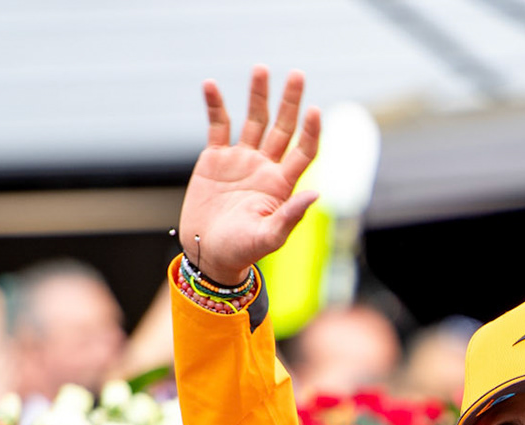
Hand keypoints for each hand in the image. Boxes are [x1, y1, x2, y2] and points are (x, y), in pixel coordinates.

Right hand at [177, 65, 321, 286]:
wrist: (208, 254)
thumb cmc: (242, 251)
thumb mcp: (269, 237)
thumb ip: (291, 216)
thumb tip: (316, 193)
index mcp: (282, 184)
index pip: (304, 151)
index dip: (311, 132)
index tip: (315, 111)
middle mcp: (265, 167)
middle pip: (283, 127)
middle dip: (290, 101)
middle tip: (297, 75)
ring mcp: (241, 160)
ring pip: (254, 120)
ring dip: (258, 95)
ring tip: (261, 69)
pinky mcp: (215, 158)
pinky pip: (218, 125)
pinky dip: (215, 106)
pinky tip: (210, 86)